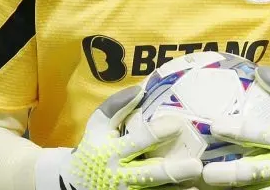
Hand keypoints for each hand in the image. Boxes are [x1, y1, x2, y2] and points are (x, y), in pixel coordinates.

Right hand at [35, 86, 203, 189]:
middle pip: (151, 174)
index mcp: (111, 152)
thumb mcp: (98, 125)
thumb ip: (117, 106)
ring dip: (177, 189)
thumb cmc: (93, 147)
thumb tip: (141, 89)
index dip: (160, 131)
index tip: (179, 124)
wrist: (73, 183)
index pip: (140, 140)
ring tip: (197, 185)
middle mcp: (120, 175)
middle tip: (196, 166)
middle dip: (174, 171)